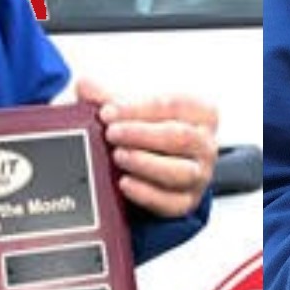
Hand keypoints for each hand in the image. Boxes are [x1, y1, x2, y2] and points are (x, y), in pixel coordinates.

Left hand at [77, 79, 218, 217]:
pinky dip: (146, 194)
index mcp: (201, 113)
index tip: (107, 111)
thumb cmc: (151, 131)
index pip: (174, 105)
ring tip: (117, 155)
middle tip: (111, 133)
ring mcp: (199, 176)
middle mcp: (205, 145)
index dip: (139, 108)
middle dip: (141, 134)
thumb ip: (109, 97)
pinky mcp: (186, 203)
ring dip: (144, 163)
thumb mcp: (133, 111)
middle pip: (179, 137)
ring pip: (179, 172)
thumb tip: (84, 85)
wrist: (159, 168)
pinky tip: (124, 183)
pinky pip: (171, 202)